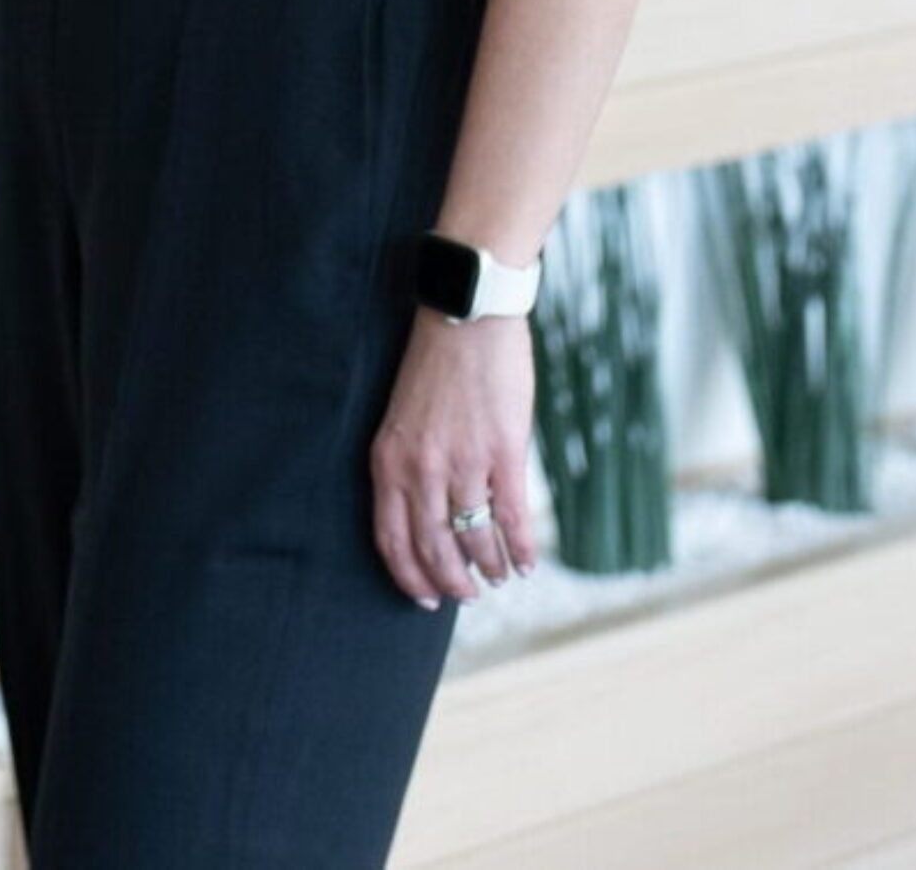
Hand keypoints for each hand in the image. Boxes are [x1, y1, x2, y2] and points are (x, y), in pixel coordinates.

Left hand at [369, 310, 536, 609]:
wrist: (466, 316)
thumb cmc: (435, 364)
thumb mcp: (403, 418)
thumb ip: (409, 465)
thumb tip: (427, 516)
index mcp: (388, 459)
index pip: (390, 539)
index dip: (408, 576)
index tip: (424, 598)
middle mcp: (421, 469)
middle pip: (433, 549)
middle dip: (452, 583)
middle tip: (466, 596)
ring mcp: (463, 463)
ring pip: (475, 540)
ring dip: (489, 568)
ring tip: (499, 576)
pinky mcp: (502, 454)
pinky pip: (512, 520)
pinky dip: (521, 549)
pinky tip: (527, 563)